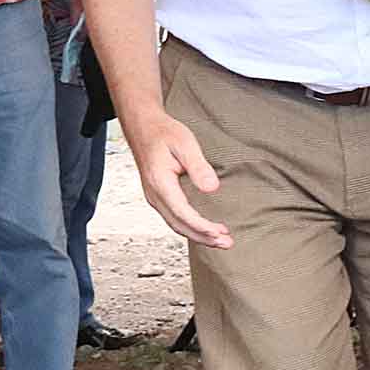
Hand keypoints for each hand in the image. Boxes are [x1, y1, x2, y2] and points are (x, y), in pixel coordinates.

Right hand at [119, 109, 228, 248]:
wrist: (143, 127)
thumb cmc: (164, 133)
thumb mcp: (185, 143)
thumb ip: (199, 167)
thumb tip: (212, 188)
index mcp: (160, 183)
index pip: (182, 213)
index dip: (202, 226)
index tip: (219, 232)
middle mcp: (154, 195)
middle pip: (179, 226)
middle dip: (203, 238)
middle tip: (227, 243)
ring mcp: (154, 198)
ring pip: (176, 225)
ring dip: (198, 235)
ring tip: (220, 240)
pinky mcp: (158, 197)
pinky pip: (174, 218)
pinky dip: (190, 227)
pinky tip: (204, 229)